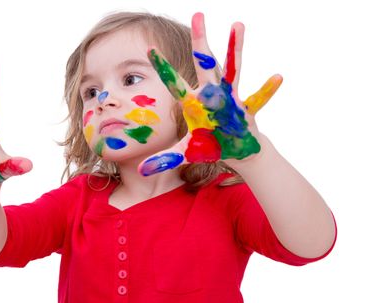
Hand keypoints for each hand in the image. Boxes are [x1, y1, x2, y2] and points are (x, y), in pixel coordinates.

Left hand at [138, 13, 281, 175]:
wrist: (236, 150)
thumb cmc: (210, 145)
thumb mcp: (186, 151)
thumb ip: (164, 158)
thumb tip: (141, 170)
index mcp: (194, 102)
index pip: (175, 82)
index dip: (163, 68)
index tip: (150, 49)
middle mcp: (211, 94)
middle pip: (204, 64)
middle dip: (200, 41)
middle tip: (197, 14)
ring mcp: (230, 98)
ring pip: (232, 69)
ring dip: (235, 49)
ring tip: (237, 24)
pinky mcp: (246, 109)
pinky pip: (258, 99)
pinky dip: (267, 90)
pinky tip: (278, 77)